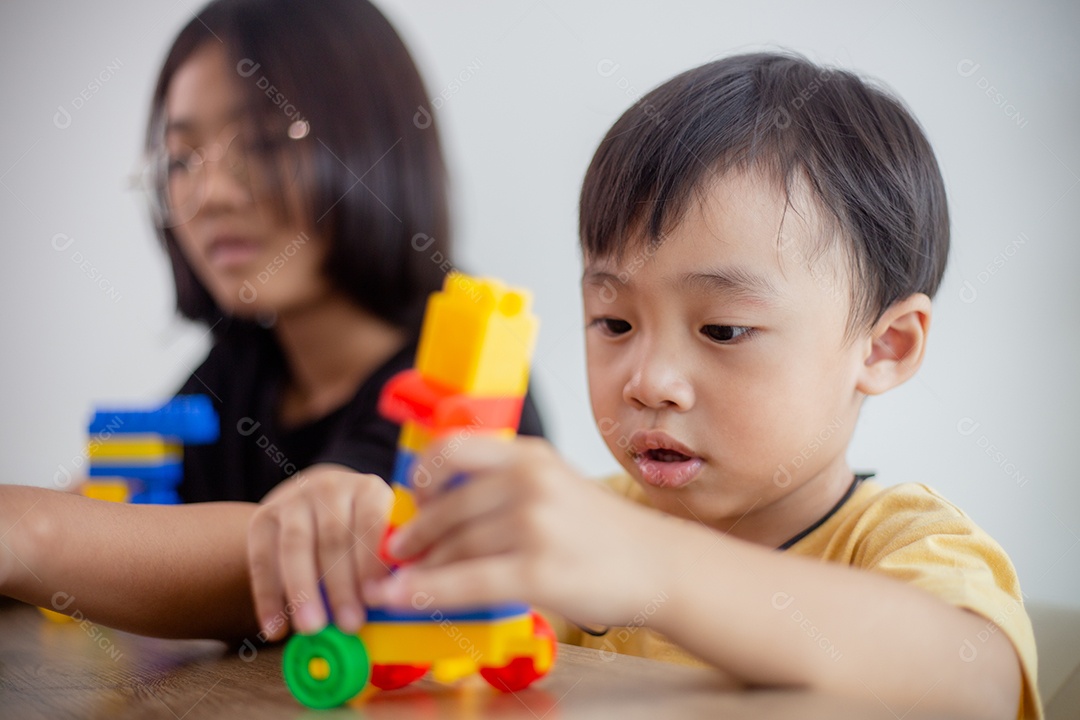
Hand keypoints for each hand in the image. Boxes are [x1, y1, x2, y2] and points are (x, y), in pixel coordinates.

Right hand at [247, 464, 392, 638]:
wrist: (316, 503)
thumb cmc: (360, 531)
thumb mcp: (384, 533)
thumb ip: (391, 560)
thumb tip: (392, 600)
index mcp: (368, 490)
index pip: (371, 522)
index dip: (372, 561)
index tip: (375, 597)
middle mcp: (330, 488)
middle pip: (333, 537)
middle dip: (341, 585)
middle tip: (349, 624)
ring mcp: (293, 500)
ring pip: (296, 546)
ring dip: (303, 591)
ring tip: (311, 628)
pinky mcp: (263, 517)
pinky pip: (262, 559)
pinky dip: (267, 597)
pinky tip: (275, 627)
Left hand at [361, 437, 675, 628]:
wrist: (658, 564)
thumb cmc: (602, 531)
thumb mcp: (555, 484)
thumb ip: (505, 485)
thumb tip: (439, 507)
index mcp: (531, 456)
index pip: (453, 449)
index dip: (420, 475)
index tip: (409, 499)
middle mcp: (531, 482)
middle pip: (447, 506)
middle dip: (413, 533)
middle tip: (396, 551)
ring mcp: (536, 525)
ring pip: (454, 545)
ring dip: (418, 567)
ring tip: (399, 581)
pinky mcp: (540, 570)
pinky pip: (469, 581)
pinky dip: (429, 591)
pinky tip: (406, 597)